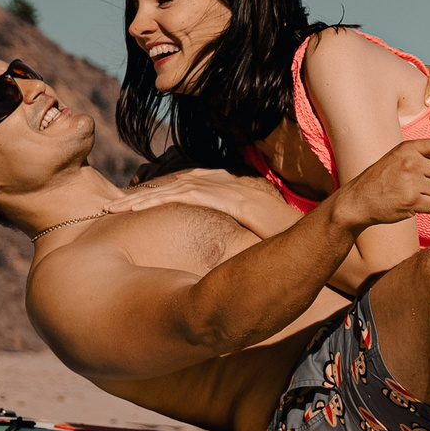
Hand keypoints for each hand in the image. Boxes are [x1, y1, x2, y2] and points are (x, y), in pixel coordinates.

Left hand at [103, 168, 297, 235]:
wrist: (320, 237)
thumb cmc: (292, 241)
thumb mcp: (257, 233)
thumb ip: (236, 231)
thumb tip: (220, 249)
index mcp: (232, 187)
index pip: (185, 185)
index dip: (156, 193)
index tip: (129, 205)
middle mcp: (229, 181)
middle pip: (174, 182)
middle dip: (140, 194)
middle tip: (110, 208)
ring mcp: (231, 188)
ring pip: (174, 187)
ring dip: (140, 198)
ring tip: (112, 209)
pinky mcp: (234, 198)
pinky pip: (187, 196)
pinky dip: (158, 199)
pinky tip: (135, 207)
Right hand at [330, 137, 429, 230]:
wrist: (358, 200)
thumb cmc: (382, 178)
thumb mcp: (398, 158)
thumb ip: (423, 156)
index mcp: (408, 148)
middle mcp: (411, 162)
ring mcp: (412, 182)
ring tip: (415, 193)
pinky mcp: (412, 201)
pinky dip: (428, 207)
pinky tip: (412, 204)